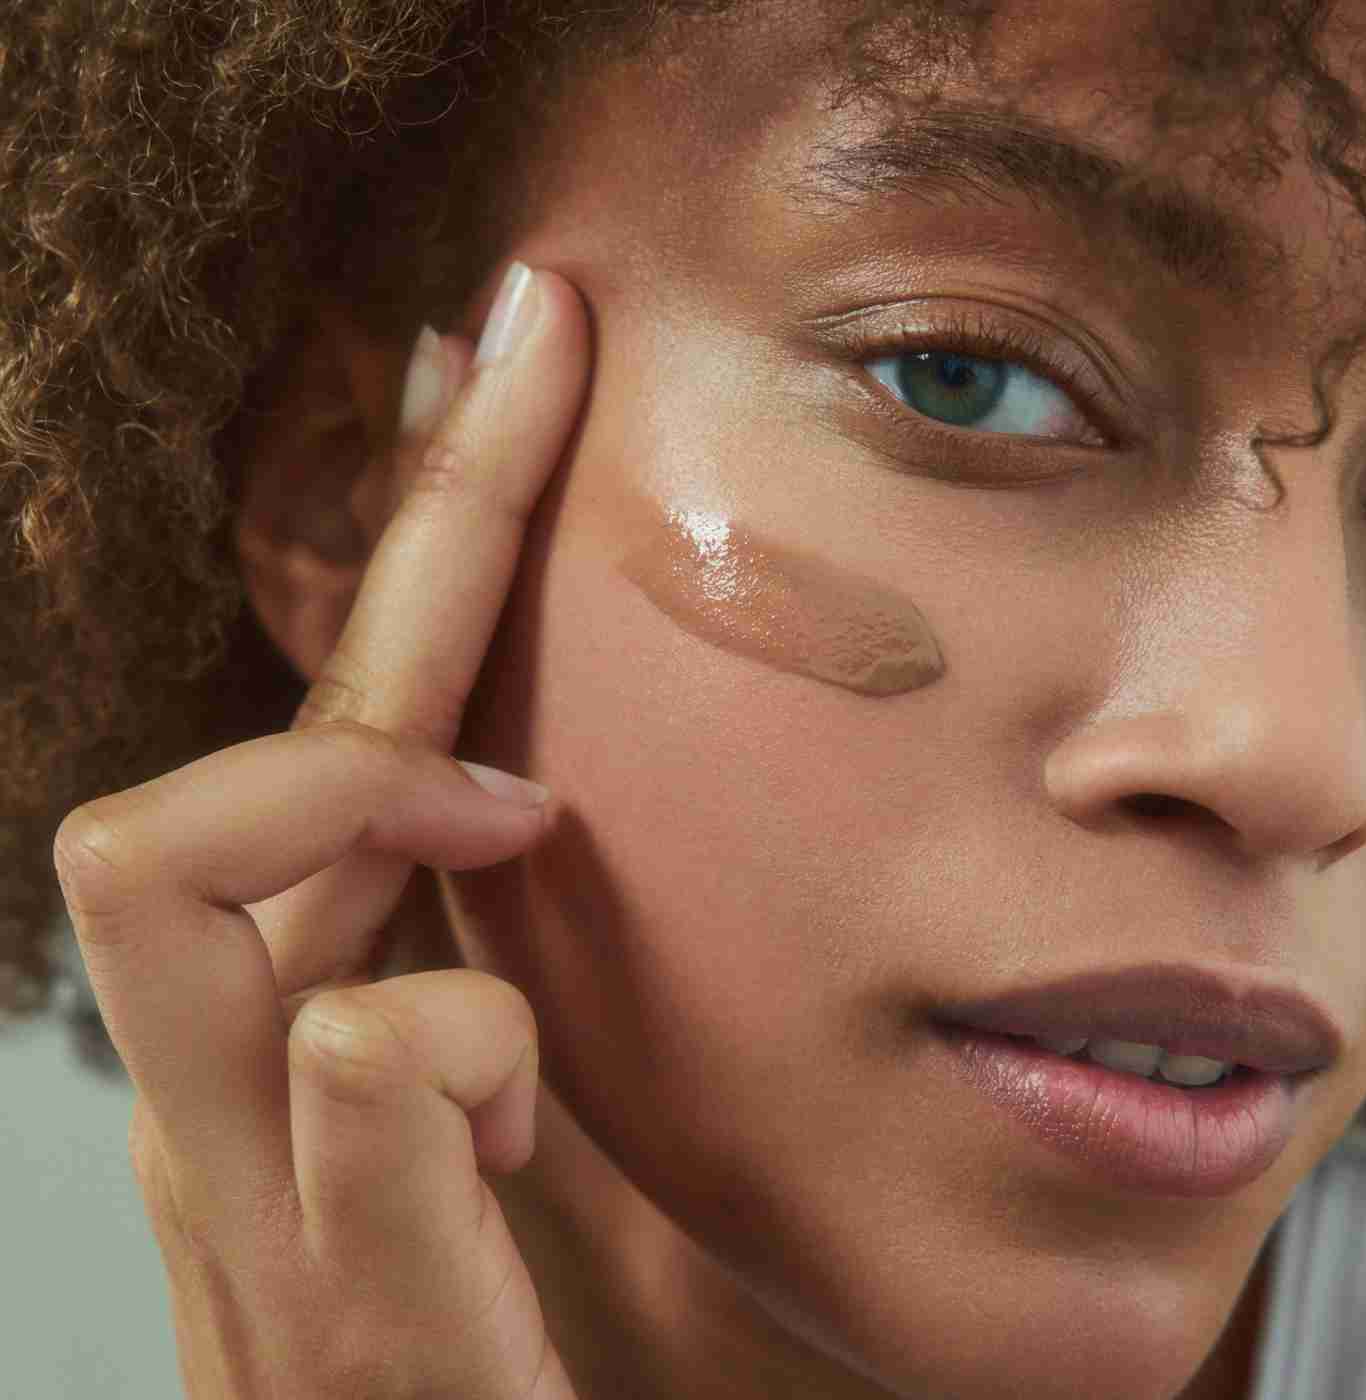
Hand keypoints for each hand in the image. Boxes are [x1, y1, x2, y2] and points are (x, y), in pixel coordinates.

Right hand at [53, 264, 589, 1398]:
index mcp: (300, 1000)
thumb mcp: (511, 1103)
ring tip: (503, 880)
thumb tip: (530, 790)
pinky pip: (362, 1051)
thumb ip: (489, 959)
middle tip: (524, 365)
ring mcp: (238, 1184)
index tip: (514, 339)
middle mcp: (224, 1069)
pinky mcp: (324, 1311)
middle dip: (418, 520)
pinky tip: (517, 1137)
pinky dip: (466, 1048)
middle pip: (256, 725)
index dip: (430, 505)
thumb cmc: (520, 1335)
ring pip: (182, 857)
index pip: (348, 704)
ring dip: (371, 807)